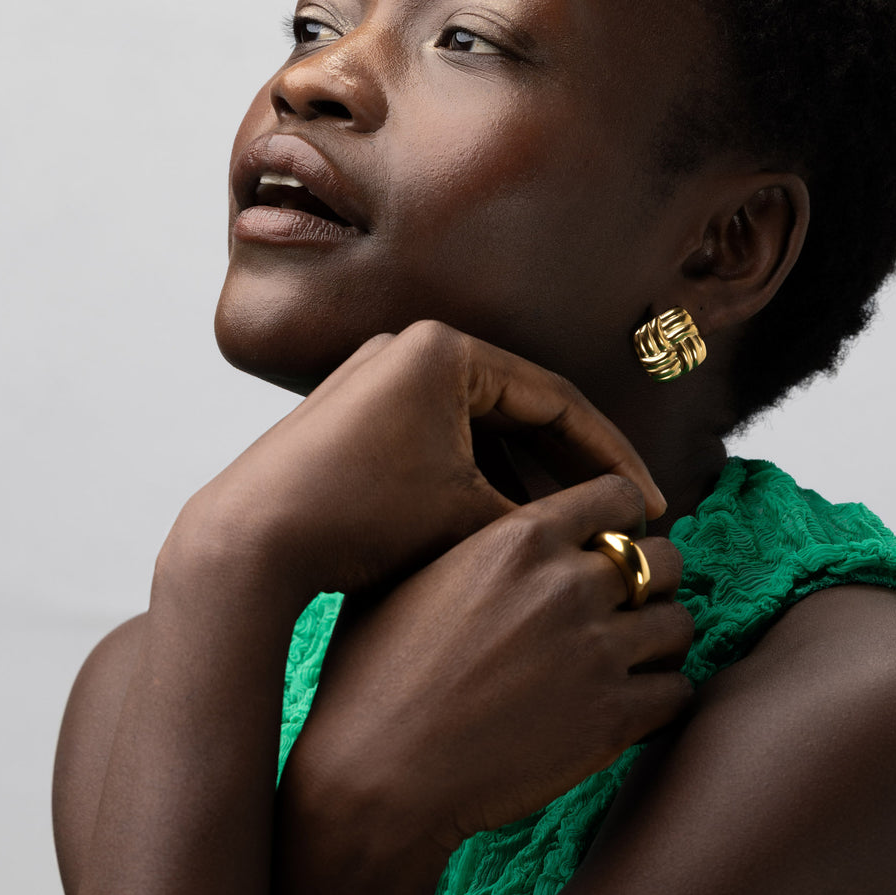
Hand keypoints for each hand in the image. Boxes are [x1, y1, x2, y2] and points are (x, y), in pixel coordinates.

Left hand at [176, 321, 665, 595]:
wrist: (245, 546)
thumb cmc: (358, 521)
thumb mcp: (468, 519)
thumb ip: (548, 521)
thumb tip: (614, 537)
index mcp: (445, 349)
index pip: (556, 402)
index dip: (611, 458)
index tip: (650, 503)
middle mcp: (408, 349)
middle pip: (517, 412)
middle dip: (568, 470)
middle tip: (616, 515)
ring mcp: (377, 379)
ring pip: (476, 432)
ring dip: (521, 480)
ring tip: (567, 529)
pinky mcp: (354, 415)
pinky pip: (436, 442)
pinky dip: (472, 480)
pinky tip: (502, 525)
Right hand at [282, 473, 692, 852]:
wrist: (375, 773)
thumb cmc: (374, 673)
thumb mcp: (411, 575)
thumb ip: (473, 540)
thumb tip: (501, 527)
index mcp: (519, 539)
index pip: (617, 497)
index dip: (620, 520)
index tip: (607, 545)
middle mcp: (568, 585)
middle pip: (664, 559)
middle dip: (650, 579)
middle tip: (621, 607)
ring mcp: (596, 653)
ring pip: (679, 624)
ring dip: (658, 639)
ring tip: (627, 658)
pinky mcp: (612, 721)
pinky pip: (678, 693)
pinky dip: (660, 697)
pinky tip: (625, 706)